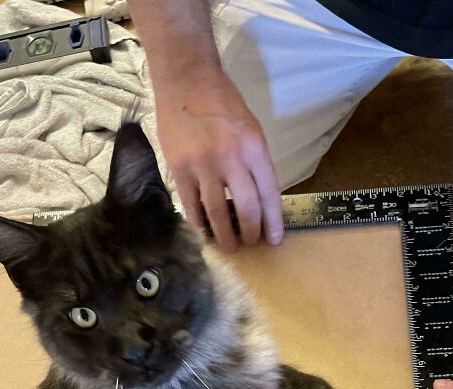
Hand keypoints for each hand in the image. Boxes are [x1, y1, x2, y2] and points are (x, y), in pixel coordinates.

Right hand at [155, 67, 283, 251]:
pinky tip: (204, 230)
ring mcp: (202, 165)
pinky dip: (199, 222)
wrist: (186, 79)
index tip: (274, 239)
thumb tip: (260, 201)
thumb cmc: (222, 103)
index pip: (269, 194)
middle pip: (247, 209)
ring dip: (225, 236)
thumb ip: (256, 163)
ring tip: (229, 245)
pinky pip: (191, 205)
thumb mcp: (251, 129)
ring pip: (217, 213)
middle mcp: (230, 157)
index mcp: (254, 147)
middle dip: (251, 233)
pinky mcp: (179, 168)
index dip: (272, 222)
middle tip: (250, 243)